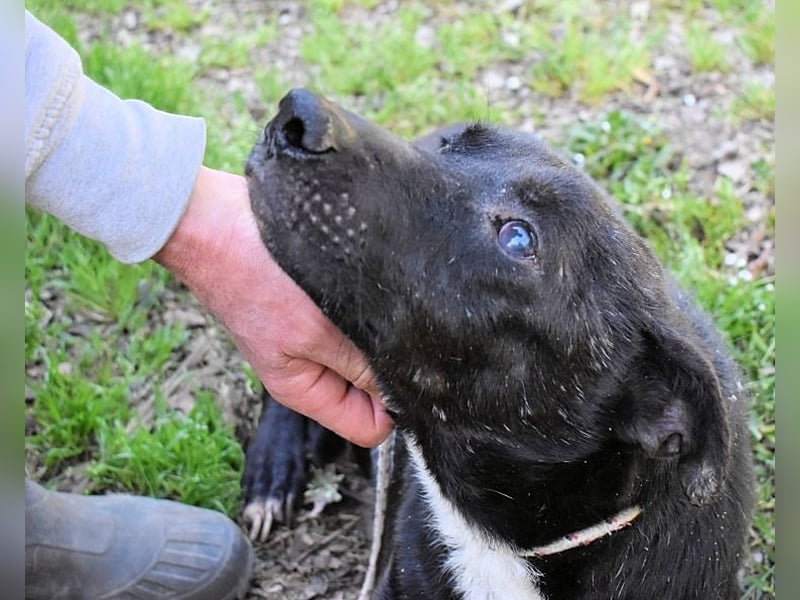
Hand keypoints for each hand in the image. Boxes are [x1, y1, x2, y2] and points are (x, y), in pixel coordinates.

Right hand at [154, 167, 391, 446]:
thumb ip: (361, 366)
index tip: (416, 376)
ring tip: (384, 304)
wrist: (215, 219)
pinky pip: (356, 319)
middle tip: (406, 333)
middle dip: (391, 368)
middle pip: (371, 390)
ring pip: (366, 351)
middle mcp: (310, 368)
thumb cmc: (254, 276)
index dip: (398, 409)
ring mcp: (312, 335)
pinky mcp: (316, 304)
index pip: (369, 426)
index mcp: (305, 389)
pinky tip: (373, 285)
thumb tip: (407, 393)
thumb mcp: (315, 331)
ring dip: (380, 334)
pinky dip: (369, 309)